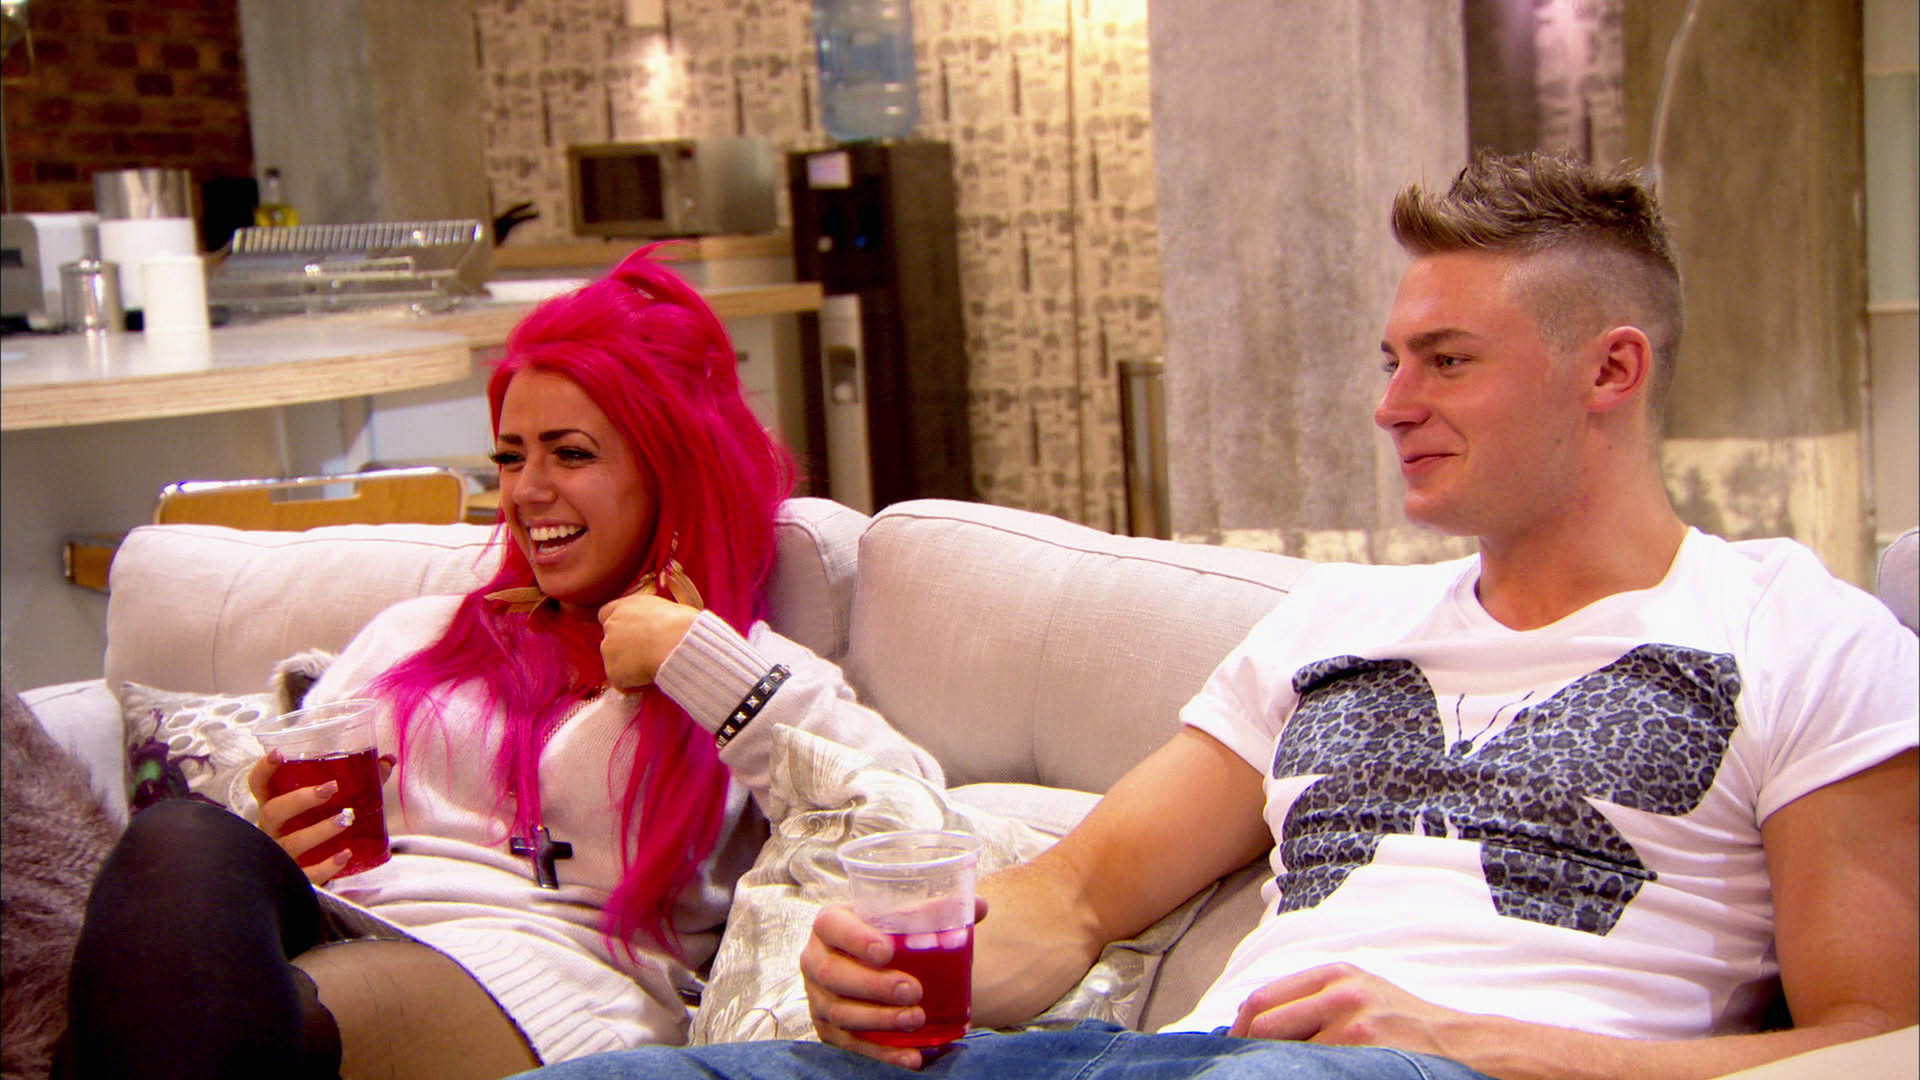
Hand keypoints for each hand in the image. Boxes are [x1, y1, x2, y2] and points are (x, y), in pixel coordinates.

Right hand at [246, 750, 393, 886]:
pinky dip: (327, 865)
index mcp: (275, 807)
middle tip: (330, 788)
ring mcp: (281, 856)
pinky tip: (345, 854)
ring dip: (319, 830)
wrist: (307, 874)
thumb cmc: (315, 829)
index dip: (264, 769)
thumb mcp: (328, 806)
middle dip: (300, 799)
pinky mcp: (296, 878)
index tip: (279, 754)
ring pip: (291, 843)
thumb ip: (356, 782)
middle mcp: (272, 831)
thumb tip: (387, 761)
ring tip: (345, 818)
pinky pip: (307, 874)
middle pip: (273, 812)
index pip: (259, 785)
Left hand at [597, 591, 698, 689]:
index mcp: (625, 606)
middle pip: (611, 640)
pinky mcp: (612, 671)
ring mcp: (609, 649)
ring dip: (630, 667)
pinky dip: (634, 685)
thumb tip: (657, 629)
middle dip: (624, 649)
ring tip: (654, 667)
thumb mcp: (666, 609)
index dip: (619, 626)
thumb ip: (651, 618)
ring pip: (616, 662)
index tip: (631, 635)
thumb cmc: (683, 625)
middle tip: (646, 655)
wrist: (678, 643)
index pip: (606, 614)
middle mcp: (612, 625)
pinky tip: (652, 679)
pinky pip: (622, 682)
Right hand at [799, 899, 988, 1069]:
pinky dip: (882, 1052)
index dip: (855, 939)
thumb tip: (980, 907)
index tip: (887, 951)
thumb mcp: (901, 919)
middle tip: (913, 991)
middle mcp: (816, 960)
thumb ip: (936, 911)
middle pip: (835, 975)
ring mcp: (818, 997)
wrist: (865, 965)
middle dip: (875, 986)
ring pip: (840, 1013)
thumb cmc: (886, 936)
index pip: (833, 926)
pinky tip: (911, 1055)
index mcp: (830, 924)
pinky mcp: (827, 1029)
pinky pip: (850, 1045)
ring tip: (916, 1020)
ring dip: (880, 1020)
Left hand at [1230, 963, 1481, 1058]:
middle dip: (1249, 1049)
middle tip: (1245, 1069)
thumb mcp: (1362, 994)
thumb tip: (1255, 1024)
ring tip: (1274, 1073)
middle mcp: (1340, 993)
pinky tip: (1311, 1076)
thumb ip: (1314, 1001)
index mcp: (1335, 975)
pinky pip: (1315, 1068)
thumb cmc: (1407, 1025)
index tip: (1234, 1048)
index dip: (1240, 1028)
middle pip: (1265, 1023)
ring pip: (1287, 1052)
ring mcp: (1353, 1024)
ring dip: (1277, 1066)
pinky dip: (1306, 1073)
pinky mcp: (1365, 1051)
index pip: (1263, 999)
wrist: (1464, 1046)